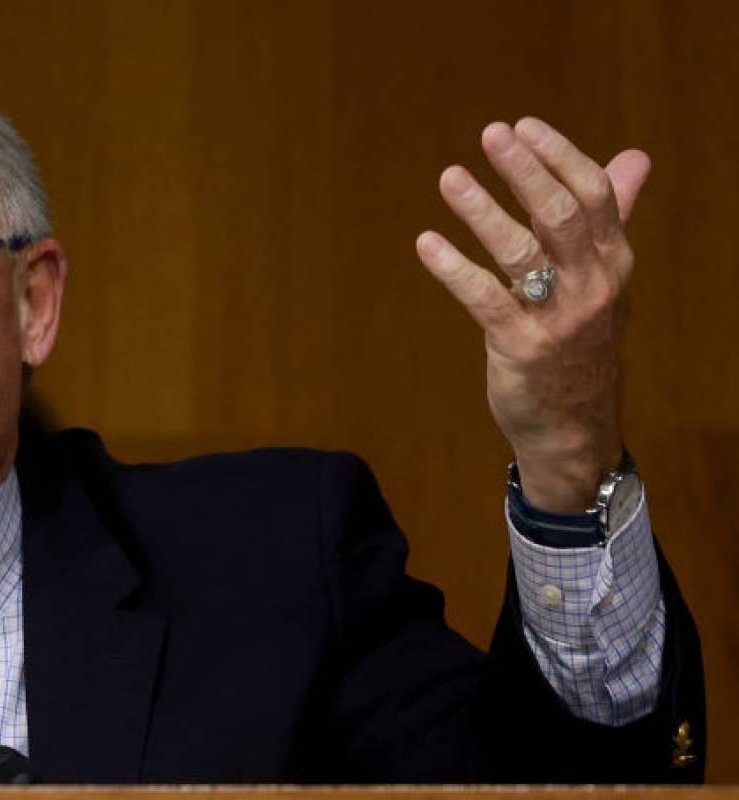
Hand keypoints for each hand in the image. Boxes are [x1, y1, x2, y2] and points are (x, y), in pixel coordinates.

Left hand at [414, 118, 644, 512]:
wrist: (574, 424)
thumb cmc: (582, 339)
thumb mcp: (605, 278)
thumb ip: (614, 215)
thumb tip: (635, 157)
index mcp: (613, 260)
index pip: (594, 195)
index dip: (559, 157)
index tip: (523, 126)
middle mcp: (592, 284)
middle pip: (562, 215)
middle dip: (527, 170)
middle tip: (493, 133)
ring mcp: (558, 317)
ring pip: (521, 253)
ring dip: (483, 211)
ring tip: (450, 176)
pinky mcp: (521, 346)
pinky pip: (485, 300)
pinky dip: (454, 269)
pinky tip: (426, 243)